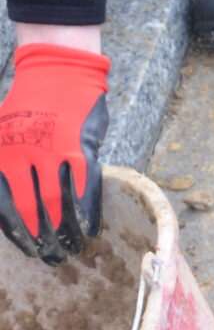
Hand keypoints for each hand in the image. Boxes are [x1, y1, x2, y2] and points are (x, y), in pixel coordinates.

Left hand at [0, 44, 109, 260]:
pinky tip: (89, 231)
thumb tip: (3, 210)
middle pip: (30, 211)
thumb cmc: (31, 106)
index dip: (16, 233)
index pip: (4, 204)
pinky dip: (87, 214)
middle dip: (41, 240)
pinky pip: (84, 191)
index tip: (28, 250)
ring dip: (65, 233)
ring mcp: (53, 155)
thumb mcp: (3, 132)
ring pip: (58, 206)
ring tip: (72, 250)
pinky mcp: (80, 152)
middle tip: (50, 258)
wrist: (57, 71)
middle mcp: (24, 157)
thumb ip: (4, 166)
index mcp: (2, 154)